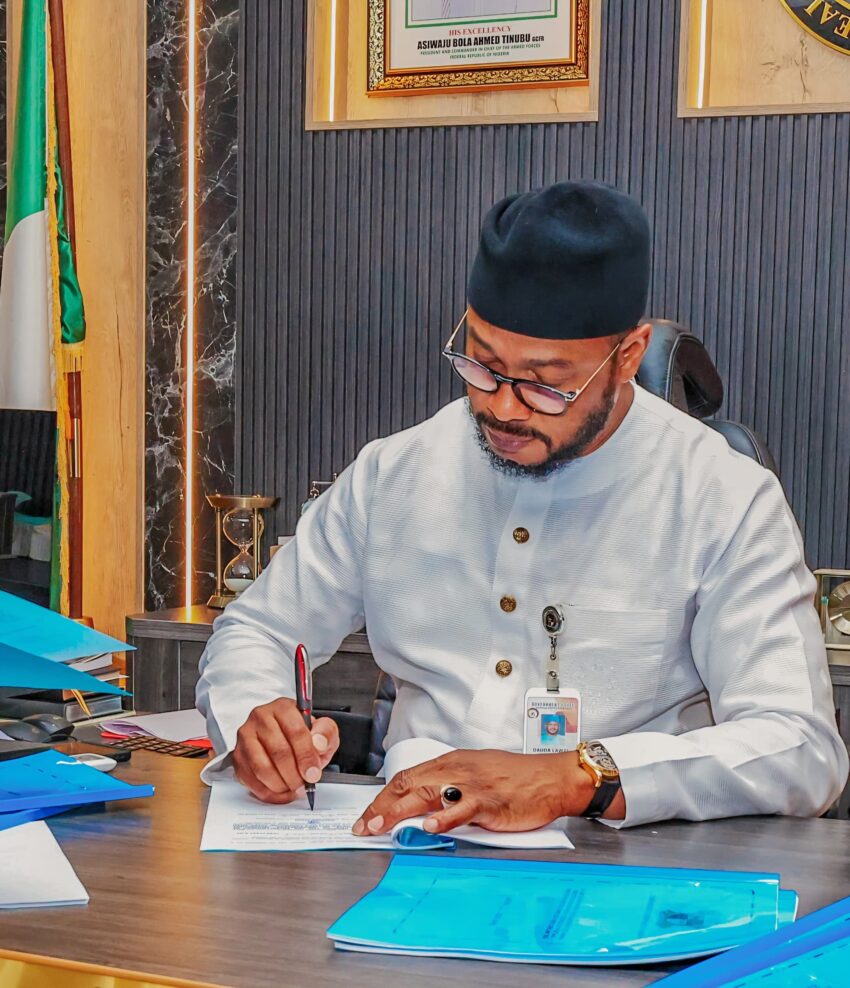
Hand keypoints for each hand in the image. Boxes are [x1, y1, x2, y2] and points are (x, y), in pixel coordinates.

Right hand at [232, 698, 338, 803]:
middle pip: (278, 751)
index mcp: (283, 707)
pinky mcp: (238, 756)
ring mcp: (246, 737)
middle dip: (294, 774)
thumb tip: (318, 743)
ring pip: (262, 767)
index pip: (296, 732)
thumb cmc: (302, 735)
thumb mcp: (322, 730)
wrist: (284, 739)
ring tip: (292, 787)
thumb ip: (326, 733)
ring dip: (280, 784)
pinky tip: (280, 791)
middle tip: (303, 783)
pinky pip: (251, 780)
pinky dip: (268, 792)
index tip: (313, 773)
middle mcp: (261, 718)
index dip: (306, 756)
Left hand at [352, 749, 601, 836]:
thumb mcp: (476, 778)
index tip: (366, 817)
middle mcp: (457, 769)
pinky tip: (429, 825)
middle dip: (381, 806)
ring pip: (427, 792)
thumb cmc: (517, 780)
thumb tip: (421, 811)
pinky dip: (444, 816)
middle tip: (362, 826)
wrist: (551, 778)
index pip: (407, 777)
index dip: (383, 797)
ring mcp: (472, 784)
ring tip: (380, 826)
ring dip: (399, 810)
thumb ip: (449, 792)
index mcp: (451, 763)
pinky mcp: (490, 801)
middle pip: (409, 784)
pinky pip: (463, 808)